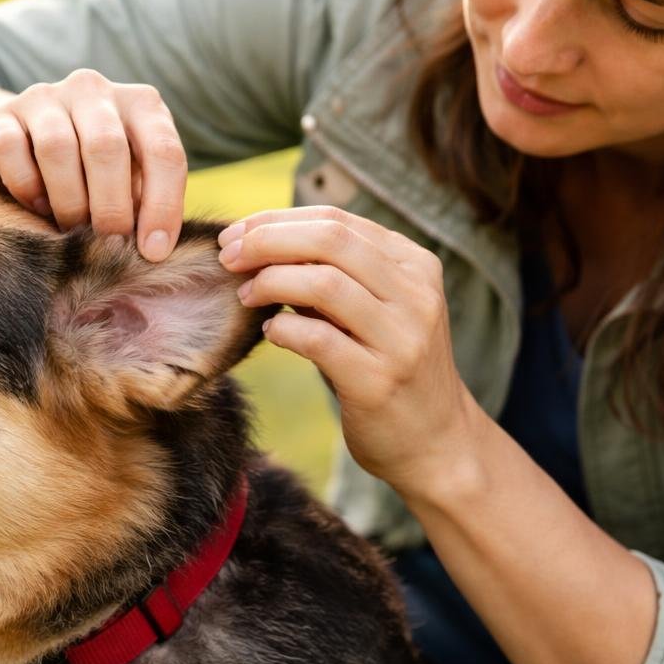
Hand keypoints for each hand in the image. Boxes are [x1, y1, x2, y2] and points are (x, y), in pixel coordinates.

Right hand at [0, 68, 186, 260]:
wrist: (22, 145)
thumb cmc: (91, 175)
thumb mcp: (129, 183)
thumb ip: (144, 205)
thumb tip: (153, 250)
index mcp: (139, 103)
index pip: (162, 150)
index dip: (162, 205)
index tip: (153, 252)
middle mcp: (93, 89)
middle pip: (106, 147)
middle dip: (110, 208)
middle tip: (107, 246)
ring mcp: (43, 96)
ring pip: (57, 147)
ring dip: (68, 202)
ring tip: (71, 230)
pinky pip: (11, 149)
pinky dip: (26, 187)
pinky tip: (37, 206)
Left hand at [217, 205, 487, 493]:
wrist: (436, 442)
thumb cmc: (388, 368)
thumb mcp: (373, 310)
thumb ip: (333, 275)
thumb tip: (260, 243)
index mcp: (415, 265)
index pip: (337, 221)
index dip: (276, 221)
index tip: (236, 234)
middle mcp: (416, 294)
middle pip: (330, 240)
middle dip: (266, 240)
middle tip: (227, 256)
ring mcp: (402, 338)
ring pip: (324, 283)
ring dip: (270, 282)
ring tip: (245, 295)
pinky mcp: (379, 381)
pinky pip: (318, 339)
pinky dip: (283, 328)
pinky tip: (271, 331)